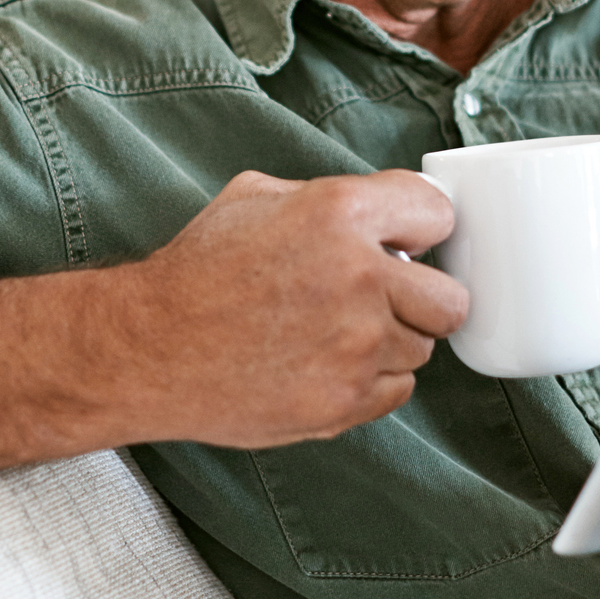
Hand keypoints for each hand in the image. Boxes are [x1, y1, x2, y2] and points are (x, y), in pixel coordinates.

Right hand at [115, 169, 468, 448]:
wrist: (148, 349)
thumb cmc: (198, 272)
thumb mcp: (256, 197)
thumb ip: (329, 198)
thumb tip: (382, 213)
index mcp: (340, 213)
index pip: (438, 214)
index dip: (418, 228)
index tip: (404, 241)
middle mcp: (360, 278)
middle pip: (451, 297)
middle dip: (421, 295)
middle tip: (384, 296)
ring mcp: (357, 347)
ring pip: (423, 348)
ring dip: (392, 339)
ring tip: (336, 331)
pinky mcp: (345, 401)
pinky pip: (398, 391)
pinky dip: (372, 379)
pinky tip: (327, 362)